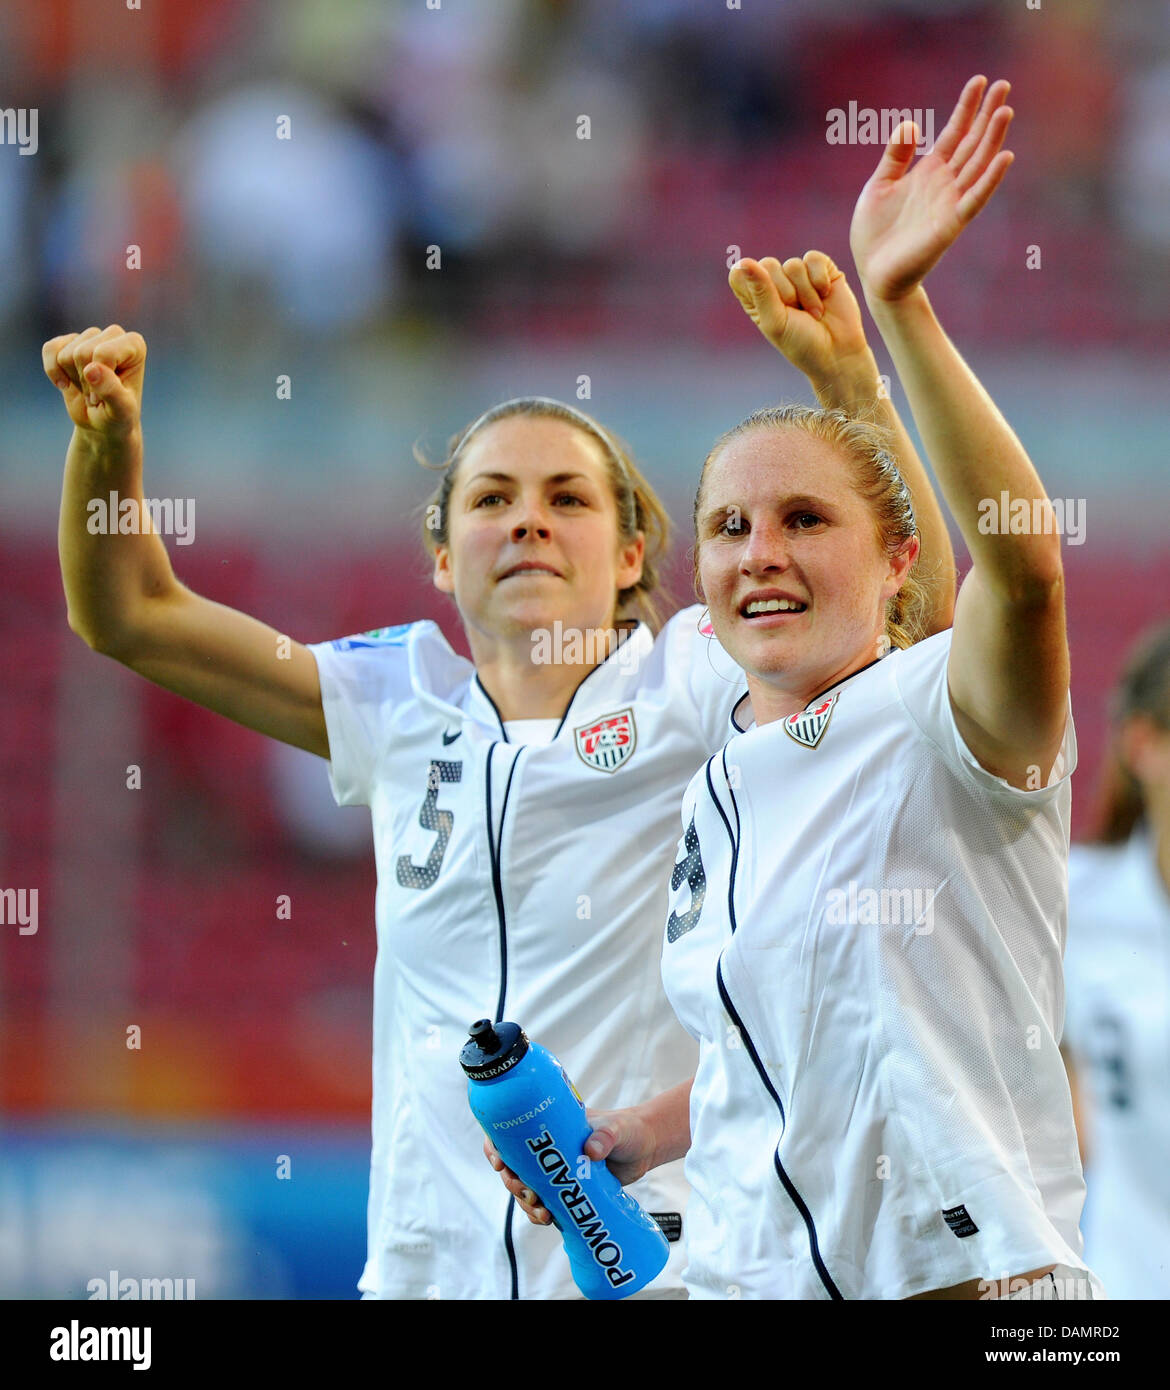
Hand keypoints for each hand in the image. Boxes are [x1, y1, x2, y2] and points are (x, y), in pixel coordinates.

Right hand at [42, 326, 145, 440]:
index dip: (100, 381)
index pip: (103, 353)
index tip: (108, 396)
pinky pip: (50, 349)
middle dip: (85, 381)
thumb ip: (111, 391)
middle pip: (81, 352)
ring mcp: (90, 336)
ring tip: (89, 388)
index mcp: (134, 345)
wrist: (102, 423)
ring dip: (73, 379)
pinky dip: (53, 371)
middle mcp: (114, 334)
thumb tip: (91, 369)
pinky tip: (67, 382)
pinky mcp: (68, 341)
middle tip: (98, 395)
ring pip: (65, 354)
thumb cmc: (117, 416)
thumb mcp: (120, 411)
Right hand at [483, 1105, 658, 1227]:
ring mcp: (554, 1170)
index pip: (510, 1131)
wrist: (644, 1148)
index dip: (496, 1146)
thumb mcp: (616, 1129)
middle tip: (529, 1195)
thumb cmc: (627, 1129)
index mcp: (548, 1125)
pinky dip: (540, 1213)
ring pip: (526, 1188)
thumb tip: (592, 1150)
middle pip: (513, 1166)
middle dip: (513, 1183)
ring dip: (526, 1203)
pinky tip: (547, 1220)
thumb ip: (605, 1136)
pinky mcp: (566, 1189)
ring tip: (542, 1213)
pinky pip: (544, 1203)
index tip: (499, 1163)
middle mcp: (545, 1148)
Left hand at [729, 251, 869, 383]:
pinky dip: (820, 280)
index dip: (752, 282)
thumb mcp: (776, 322)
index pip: (739, 273)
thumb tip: (744, 261)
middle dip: (785, 293)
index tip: (768, 303)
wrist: (838, 351)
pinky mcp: (821, 268)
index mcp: (755, 297)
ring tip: (814, 313)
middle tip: (796, 314)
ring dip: (806, 294)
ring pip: (793, 264)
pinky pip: (813, 258)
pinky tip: (825, 295)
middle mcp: (774, 282)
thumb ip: (761, 290)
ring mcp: (798, 274)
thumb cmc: (801, 343)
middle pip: (768, 264)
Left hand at [850, 75, 1013, 302]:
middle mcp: (944, 183)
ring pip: (978, 164)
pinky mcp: (950, 224)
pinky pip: (974, 199)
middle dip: (987, 114)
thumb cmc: (874, 234)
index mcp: (927, 172)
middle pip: (972, 142)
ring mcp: (950, 203)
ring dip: (992, 138)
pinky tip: (1005, 156)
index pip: (954, 133)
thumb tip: (911, 123)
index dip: (966, 107)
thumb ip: (895, 157)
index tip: (980, 81)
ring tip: (1005, 111)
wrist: (873, 273)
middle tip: (1005, 84)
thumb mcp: (878, 186)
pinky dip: (990, 179)